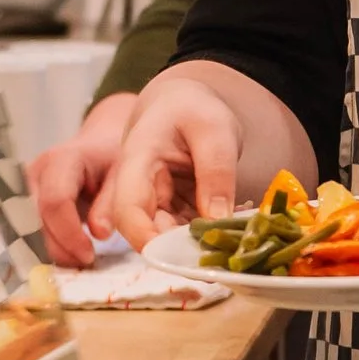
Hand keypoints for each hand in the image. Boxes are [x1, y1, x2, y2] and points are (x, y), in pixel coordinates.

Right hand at [29, 92, 137, 265]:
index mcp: (62, 160)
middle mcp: (34, 173)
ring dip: (52, 251)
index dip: (69, 235)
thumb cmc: (114, 159)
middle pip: (36, 221)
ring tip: (80, 260)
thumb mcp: (124, 175)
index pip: (55, 202)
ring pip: (27, 230)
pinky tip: (68, 254)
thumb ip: (111, 204)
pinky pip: (27, 231)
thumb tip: (99, 234)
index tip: (90, 255)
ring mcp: (23, 188)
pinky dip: (47, 247)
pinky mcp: (21, 203)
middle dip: (59, 249)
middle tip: (86, 264)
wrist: (100, 145)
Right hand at [107, 73, 251, 246]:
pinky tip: (231, 231)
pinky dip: (206, 236)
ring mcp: (155, 201)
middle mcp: (140, 187)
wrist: (186, 105)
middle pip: (146, 229)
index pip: (127, 207)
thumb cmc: (194, 109)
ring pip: (168, 235)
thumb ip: (216, 171)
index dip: (143, 236)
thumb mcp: (214, 130)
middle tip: (215, 254)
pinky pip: (186, 231)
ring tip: (229, 243)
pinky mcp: (172, 210)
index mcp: (138, 160)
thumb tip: (217, 220)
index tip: (170, 254)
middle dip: (177, 248)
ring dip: (195, 245)